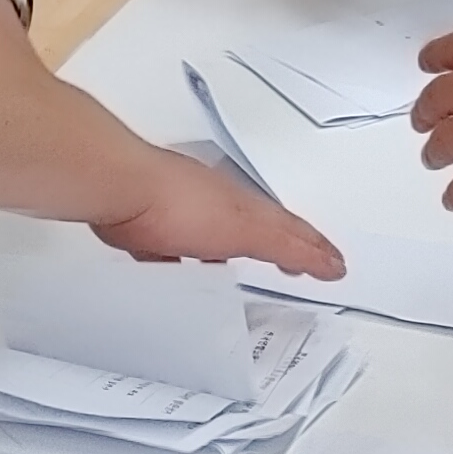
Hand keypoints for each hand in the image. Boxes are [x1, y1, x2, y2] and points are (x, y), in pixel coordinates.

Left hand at [92, 143, 348, 279]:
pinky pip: (175, 247)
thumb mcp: (247, 231)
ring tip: (246, 264)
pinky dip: (190, 257)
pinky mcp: (147, 226)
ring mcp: (181, 212)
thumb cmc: (178, 204)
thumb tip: (330, 262)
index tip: (333, 265)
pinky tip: (184, 267)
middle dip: (281, 244)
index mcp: (243, 207)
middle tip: (302, 260)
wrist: (119, 186)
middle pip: (257, 226)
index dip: (313, 248)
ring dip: (236, 249)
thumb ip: (288, 247)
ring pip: (217, 235)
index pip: (289, 229)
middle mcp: (216, 204)